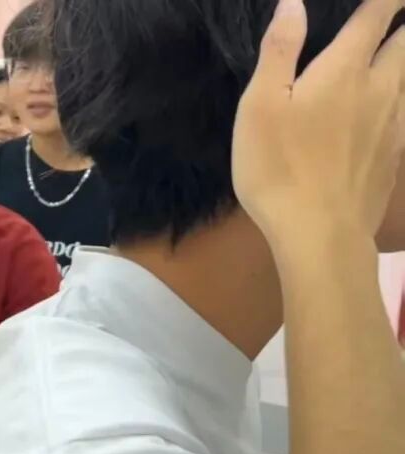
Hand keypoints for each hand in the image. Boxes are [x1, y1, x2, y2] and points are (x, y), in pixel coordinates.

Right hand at [233, 0, 404, 248]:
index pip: (377, 15)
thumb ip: (279, 51)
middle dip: (402, 24)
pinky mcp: (394, 157)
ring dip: (403, 60)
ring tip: (394, 56)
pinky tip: (390, 110)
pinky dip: (401, 100)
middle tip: (393, 19)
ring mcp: (393, 125)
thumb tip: (294, 3)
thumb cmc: (279, 168)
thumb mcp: (260, 107)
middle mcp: (381, 89)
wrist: (320, 233)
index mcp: (346, 70)